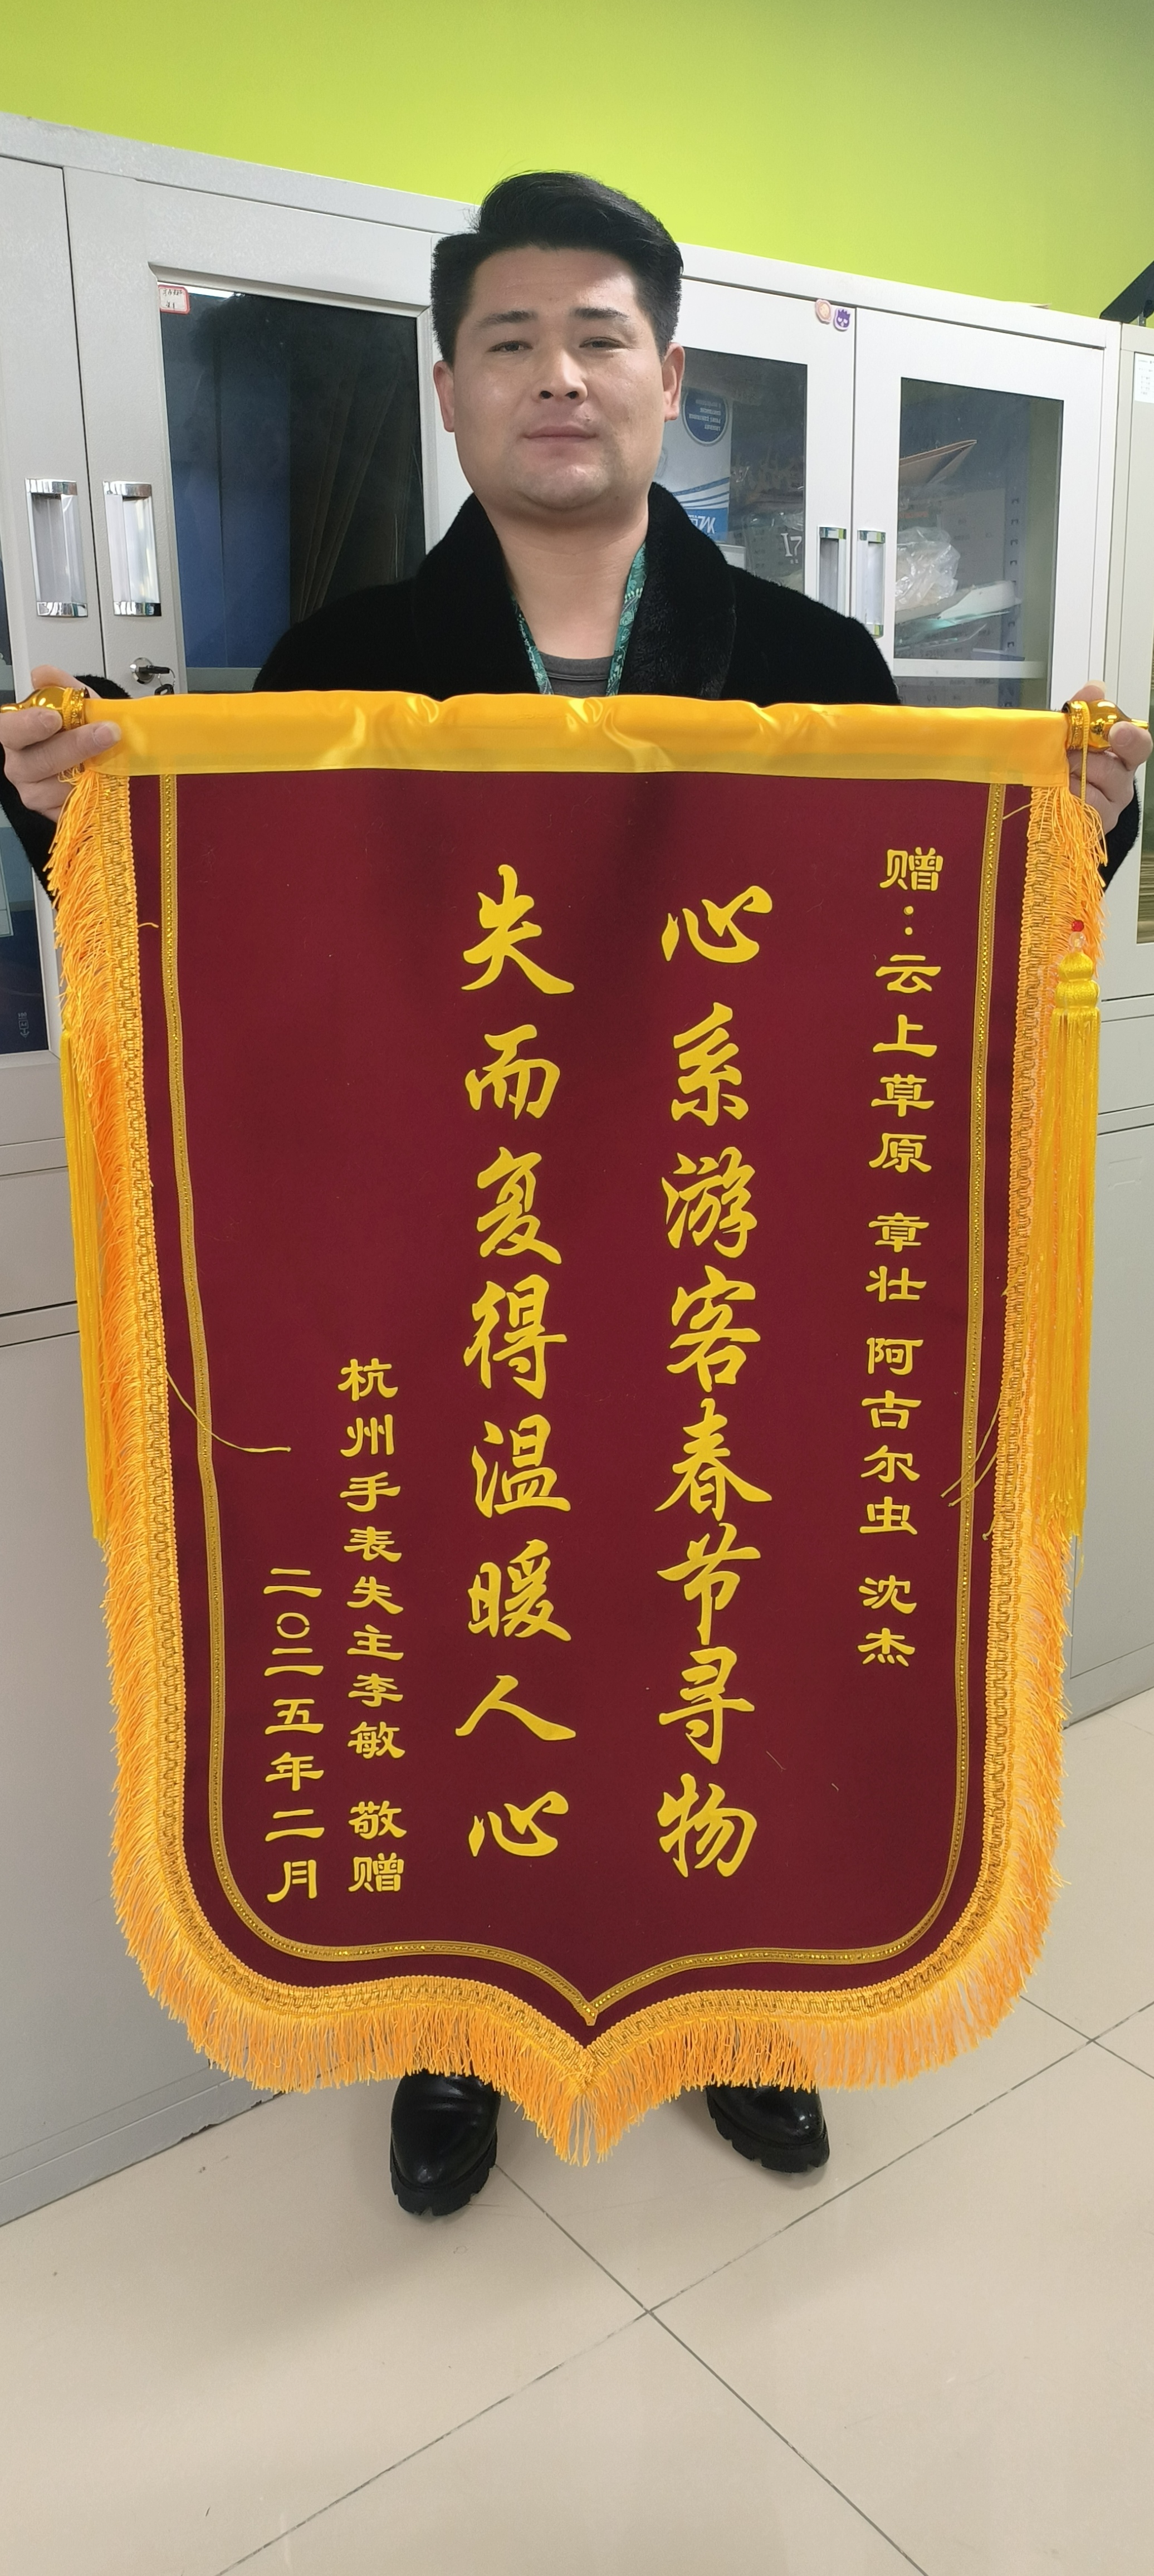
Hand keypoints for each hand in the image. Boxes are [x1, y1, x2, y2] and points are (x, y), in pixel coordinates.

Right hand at [0, 663, 120, 821]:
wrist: (102, 753)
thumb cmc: (81, 727)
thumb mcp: (77, 702)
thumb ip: (60, 686)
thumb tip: (42, 674)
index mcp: (15, 734)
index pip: (9, 730)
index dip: (29, 725)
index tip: (54, 718)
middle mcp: (19, 766)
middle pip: (37, 762)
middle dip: (75, 747)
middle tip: (106, 733)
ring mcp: (35, 794)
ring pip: (55, 789)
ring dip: (88, 773)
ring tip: (112, 760)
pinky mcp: (54, 814)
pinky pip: (71, 809)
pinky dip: (91, 796)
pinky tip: (107, 784)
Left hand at [1066, 679, 1150, 832]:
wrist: (1056, 800)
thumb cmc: (1071, 761)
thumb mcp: (1074, 733)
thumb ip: (1084, 711)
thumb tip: (1094, 688)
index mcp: (1124, 756)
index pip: (1139, 746)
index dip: (1130, 738)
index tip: (1116, 730)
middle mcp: (1122, 783)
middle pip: (1111, 771)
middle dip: (1082, 760)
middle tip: (1063, 756)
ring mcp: (1110, 809)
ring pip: (1092, 795)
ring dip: (1069, 782)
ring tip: (1055, 777)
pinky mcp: (1092, 828)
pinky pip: (1078, 815)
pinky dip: (1063, 803)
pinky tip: (1054, 796)